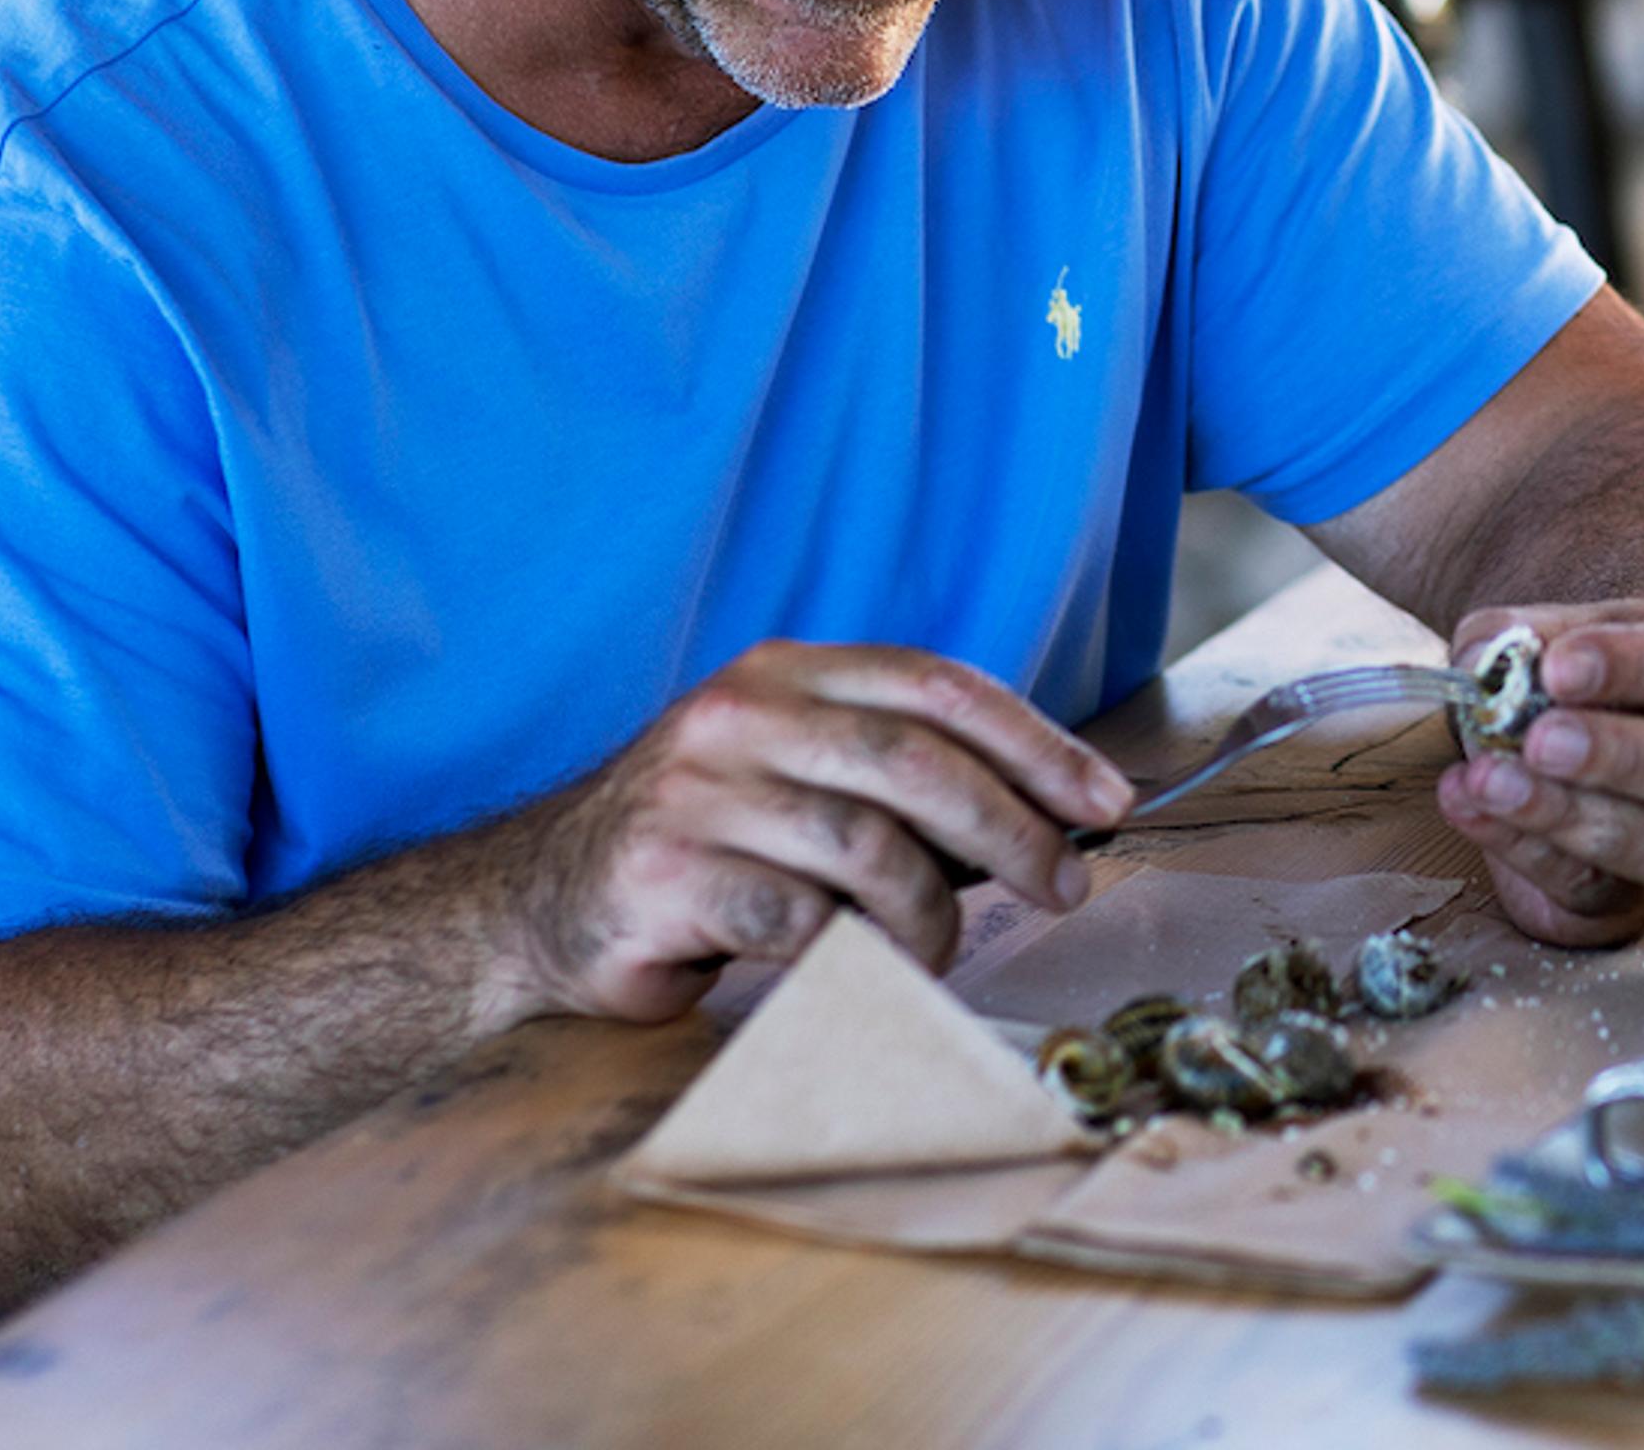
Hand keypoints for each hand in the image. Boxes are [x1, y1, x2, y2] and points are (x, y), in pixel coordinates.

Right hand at [486, 640, 1133, 1023]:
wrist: (539, 901)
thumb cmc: (708, 846)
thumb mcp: (803, 776)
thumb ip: (904, 780)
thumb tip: (1057, 812)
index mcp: (788, 673)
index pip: (940, 685)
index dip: (1036, 742)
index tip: (1103, 800)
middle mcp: (739, 714)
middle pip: (918, 763)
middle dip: (1014, 831)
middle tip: (1064, 885)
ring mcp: (695, 791)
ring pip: (869, 848)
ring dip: (931, 913)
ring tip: (935, 948)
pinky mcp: (662, 873)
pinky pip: (799, 920)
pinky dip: (849, 954)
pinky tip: (854, 969)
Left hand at [1431, 600, 1643, 947]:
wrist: (1583, 756)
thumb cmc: (1595, 687)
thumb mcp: (1568, 638)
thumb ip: (1521, 636)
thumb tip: (1484, 660)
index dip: (1640, 667)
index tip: (1558, 666)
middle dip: (1622, 756)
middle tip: (1540, 739)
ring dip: (1567, 815)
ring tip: (1490, 779)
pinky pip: (1596, 888)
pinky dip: (1524, 848)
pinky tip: (1473, 808)